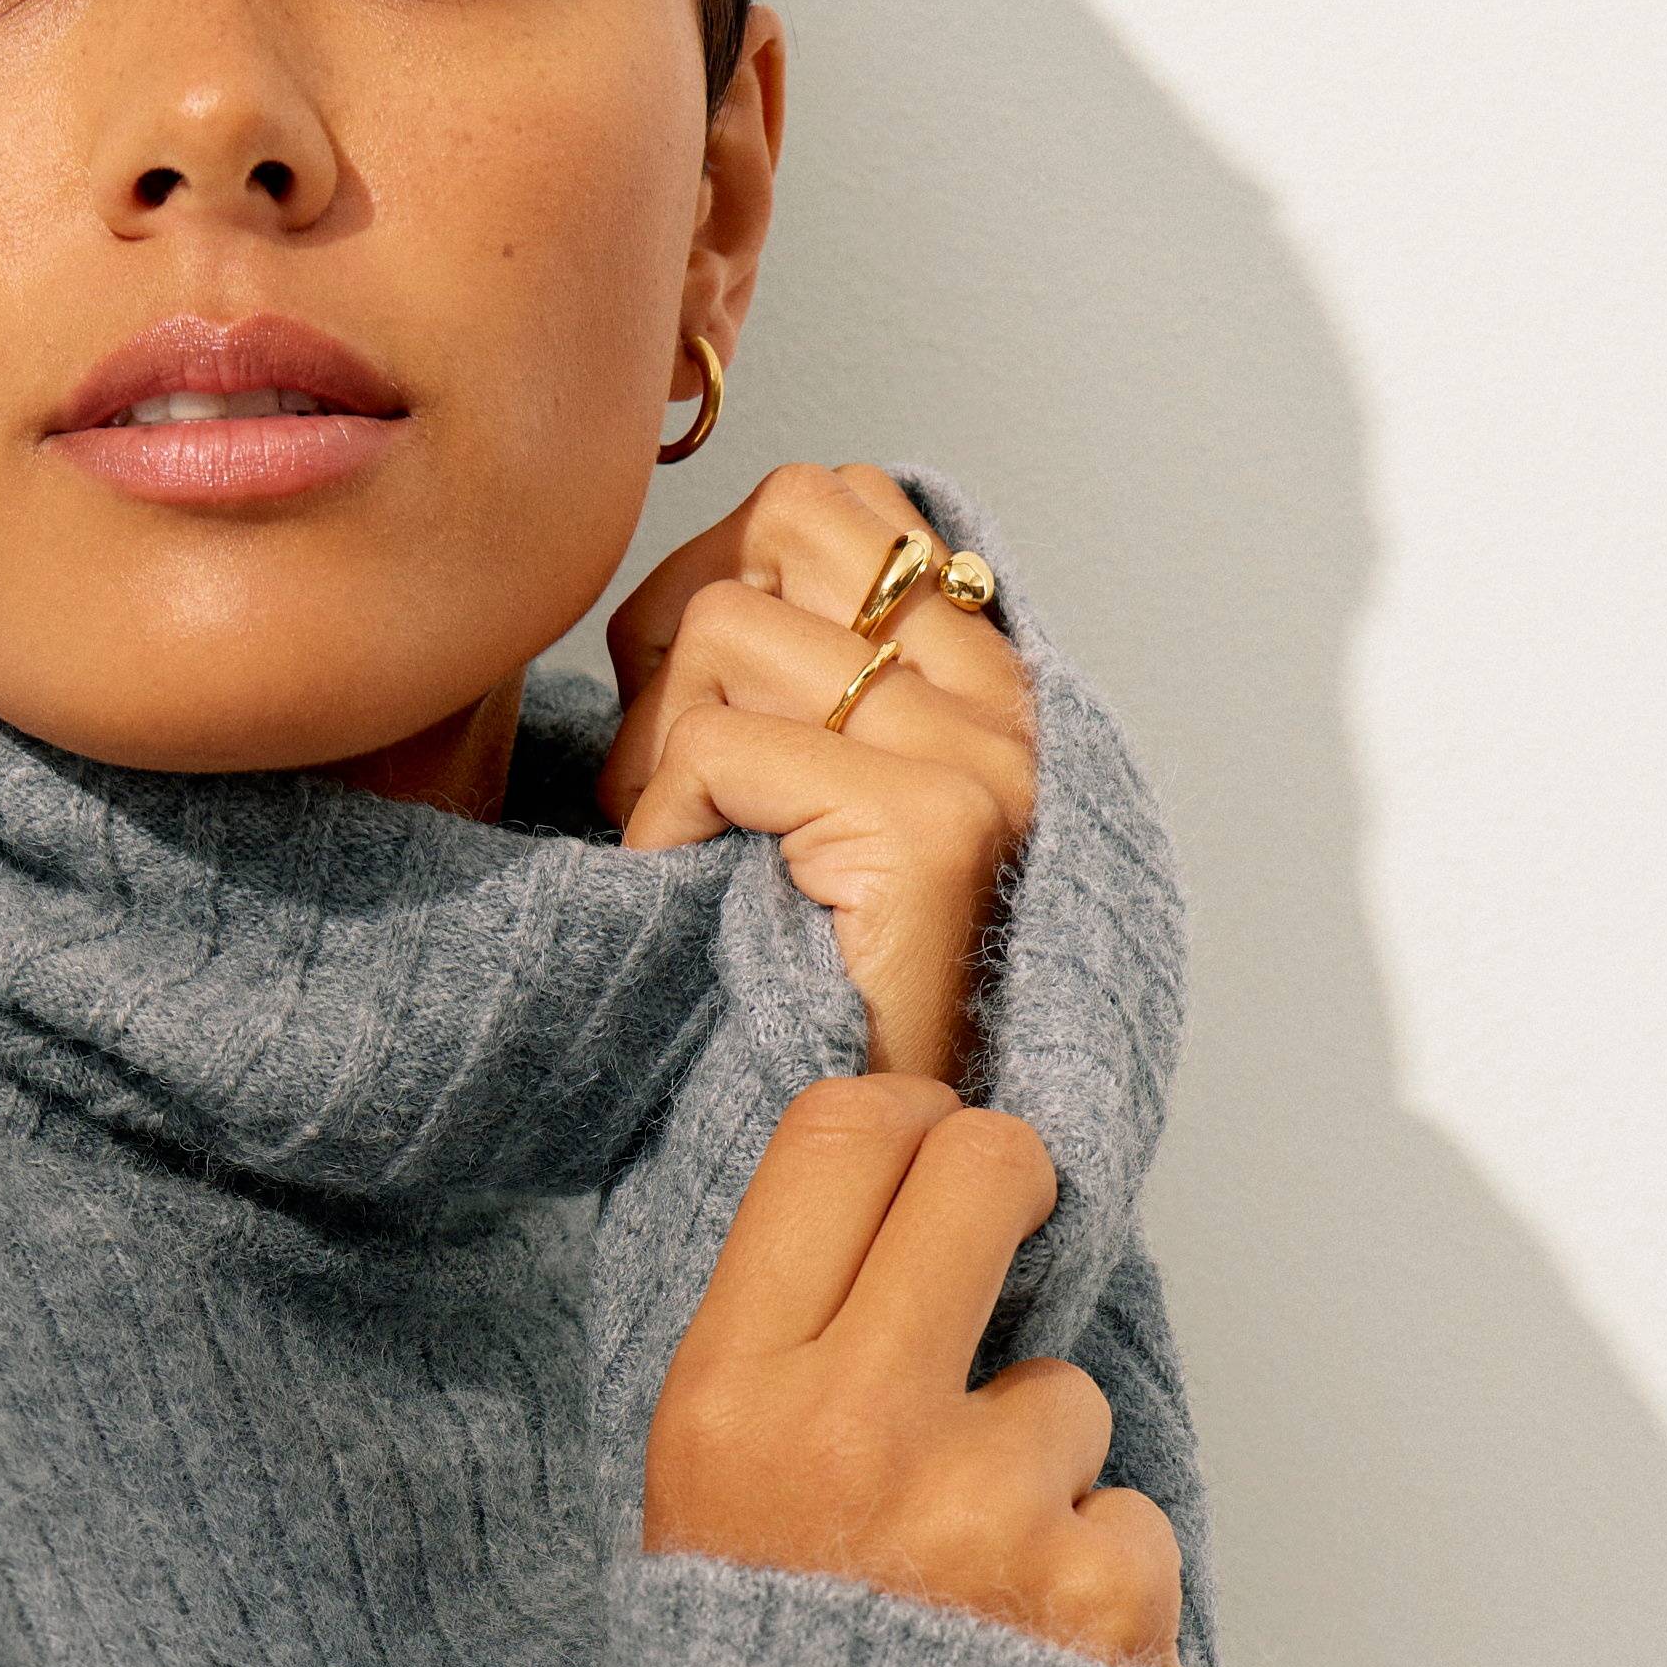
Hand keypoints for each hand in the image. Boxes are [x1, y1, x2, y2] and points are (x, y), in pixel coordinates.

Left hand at [598, 462, 1036, 1085]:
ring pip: (734, 624)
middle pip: (786, 517)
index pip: (837, 498)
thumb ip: (795, 678)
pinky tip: (692, 888)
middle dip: (686, 632)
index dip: (725, 575)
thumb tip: (683, 593)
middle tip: (677, 776)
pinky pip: (716, 745)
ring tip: (688, 843)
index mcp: (989, 674)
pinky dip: (661, 817)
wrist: (893, 1167)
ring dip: (663, 740)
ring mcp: (980, 759)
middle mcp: (1005, 701)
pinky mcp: (927, 829)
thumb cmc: (816, 990)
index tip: (705, 711)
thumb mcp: (804, 798)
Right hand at [645, 1075, 1183, 1666]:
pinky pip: (1126, 1516)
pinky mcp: (1104, 1594)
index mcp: (727, 1402)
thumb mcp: (698, 1513)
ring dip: (1041, 1467)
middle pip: (989, 1170)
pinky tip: (1022, 1660)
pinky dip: (1092, 1583)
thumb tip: (894, 1191)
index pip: (839, 1139)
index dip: (908, 1121)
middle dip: (1015, 1188)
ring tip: (963, 1588)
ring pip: (1071, 1385)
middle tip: (1007, 1235)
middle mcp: (855, 1433)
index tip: (928, 1150)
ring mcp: (992, 1512)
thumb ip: (782, 1361)